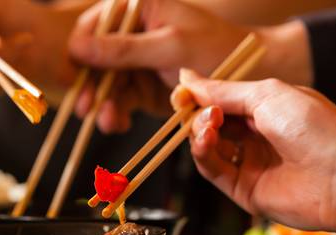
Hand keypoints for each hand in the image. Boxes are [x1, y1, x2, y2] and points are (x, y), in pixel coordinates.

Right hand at [68, 0, 311, 133]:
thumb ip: (124, 48)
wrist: (260, 83)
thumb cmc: (223, 52)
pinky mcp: (153, 93)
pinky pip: (127, 103)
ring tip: (107, 121)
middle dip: (93, 84)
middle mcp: (141, 35)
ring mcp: (146, 66)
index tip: (75, 70)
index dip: (82, 47)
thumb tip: (77, 46)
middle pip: (99, 59)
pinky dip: (121, 113)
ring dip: (106, 103)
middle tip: (86, 107)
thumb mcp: (171, 47)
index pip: (98, 24)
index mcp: (144, 10)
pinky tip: (119, 122)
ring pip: (111, 85)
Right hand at [173, 70, 335, 234]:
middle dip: (198, 114)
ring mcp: (249, 164)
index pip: (221, 102)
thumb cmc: (314, 127)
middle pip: (210, 125)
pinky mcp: (242, 189)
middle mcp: (256, 137)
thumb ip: (223, 90)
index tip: (182, 92)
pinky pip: (212, 170)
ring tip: (208, 123)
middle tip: (192, 106)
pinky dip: (202, 153)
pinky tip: (206, 139)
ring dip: (199, 132)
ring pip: (207, 147)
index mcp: (266, 110)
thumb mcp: (265, 94)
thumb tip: (187, 78)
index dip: (200, 97)